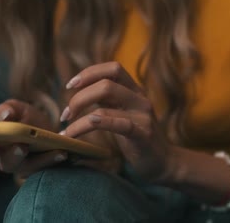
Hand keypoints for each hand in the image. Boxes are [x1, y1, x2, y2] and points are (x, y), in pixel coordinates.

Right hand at [0, 99, 67, 178]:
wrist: (48, 128)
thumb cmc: (27, 119)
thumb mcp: (18, 109)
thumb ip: (8, 109)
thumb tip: (5, 116)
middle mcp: (8, 160)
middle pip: (7, 163)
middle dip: (14, 155)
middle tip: (22, 146)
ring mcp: (26, 168)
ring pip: (30, 168)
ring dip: (42, 160)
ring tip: (54, 150)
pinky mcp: (42, 170)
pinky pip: (47, 169)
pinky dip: (55, 160)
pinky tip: (64, 152)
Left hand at [60, 62, 177, 182]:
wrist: (163, 161)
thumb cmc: (137, 137)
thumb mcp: (122, 112)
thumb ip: (107, 100)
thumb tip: (80, 90)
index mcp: (134, 90)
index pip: (113, 68)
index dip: (89, 73)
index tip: (70, 85)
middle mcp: (140, 98)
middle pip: (106, 83)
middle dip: (79, 97)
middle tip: (66, 114)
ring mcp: (143, 115)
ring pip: (107, 103)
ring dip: (80, 115)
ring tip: (67, 130)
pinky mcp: (142, 133)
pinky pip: (117, 123)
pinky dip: (92, 125)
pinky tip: (76, 134)